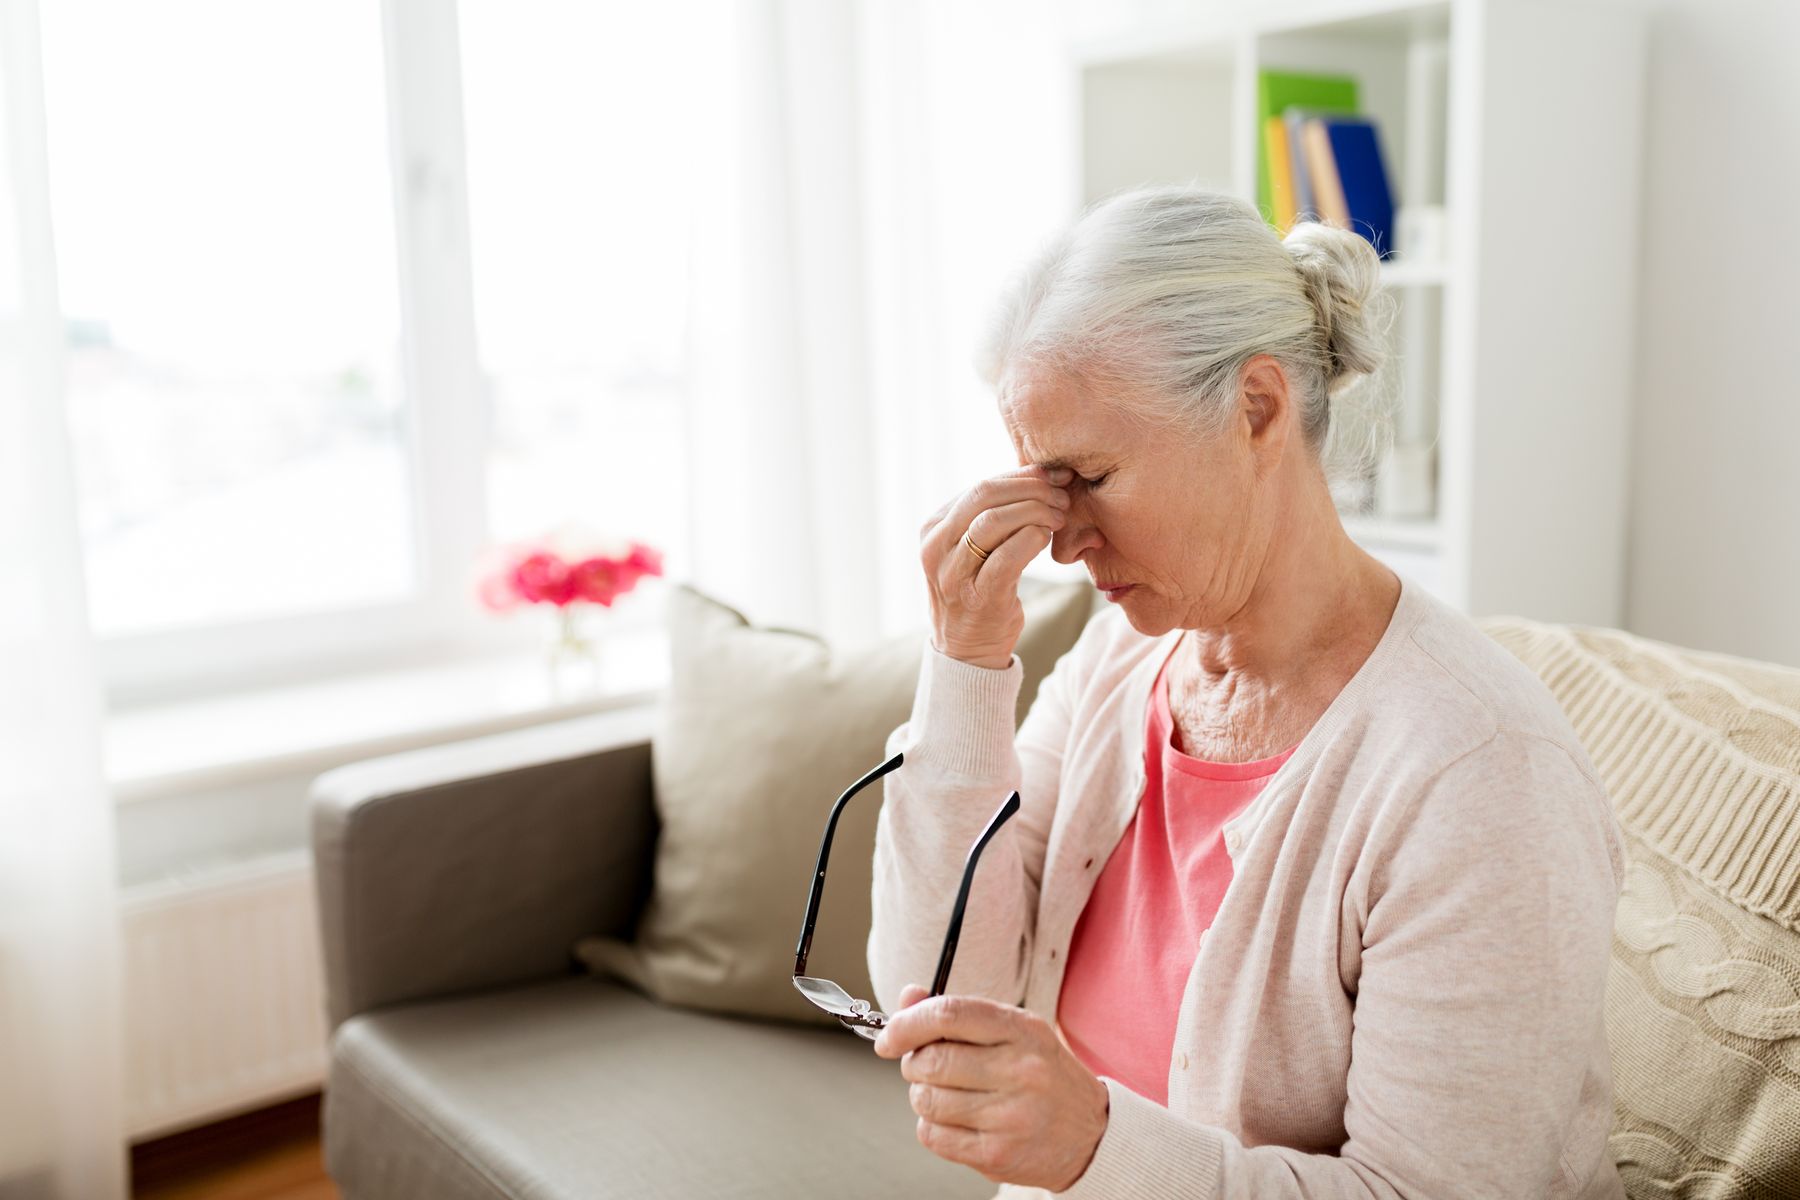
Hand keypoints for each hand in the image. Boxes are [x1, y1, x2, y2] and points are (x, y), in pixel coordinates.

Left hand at [874, 983, 1108, 1191]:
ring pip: (926, 1100)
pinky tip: (958, 1120)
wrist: (1090, 1134)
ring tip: (949, 1094)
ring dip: (924, 1095)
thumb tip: (907, 998)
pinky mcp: (997, 1154)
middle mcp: (1020, 1070)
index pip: (948, 1014)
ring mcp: (1010, 1115)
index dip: (905, 1024)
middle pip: (930, 1061)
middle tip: (926, 1067)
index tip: (889, 1037)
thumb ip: (959, 1014)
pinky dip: (932, 1126)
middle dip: (914, 1063)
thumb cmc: (1044, 1076)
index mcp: (1022, 1030)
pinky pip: (933, 1135)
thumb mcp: (1014, 1032)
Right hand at [920, 465, 1073, 668]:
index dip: (1023, 476)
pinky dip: (1032, 538)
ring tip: (1060, 516)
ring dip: (1035, 511)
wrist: (967, 650)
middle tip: (1062, 495)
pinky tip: (1048, 537)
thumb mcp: (972, 547)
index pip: (981, 486)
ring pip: (993, 521)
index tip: (1055, 475)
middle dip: (1031, 489)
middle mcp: (936, 547)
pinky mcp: (978, 597)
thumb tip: (1040, 475)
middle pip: (985, 495)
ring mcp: (953, 573)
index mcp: (934, 528)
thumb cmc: (978, 589)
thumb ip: (991, 515)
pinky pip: (1008, 556)